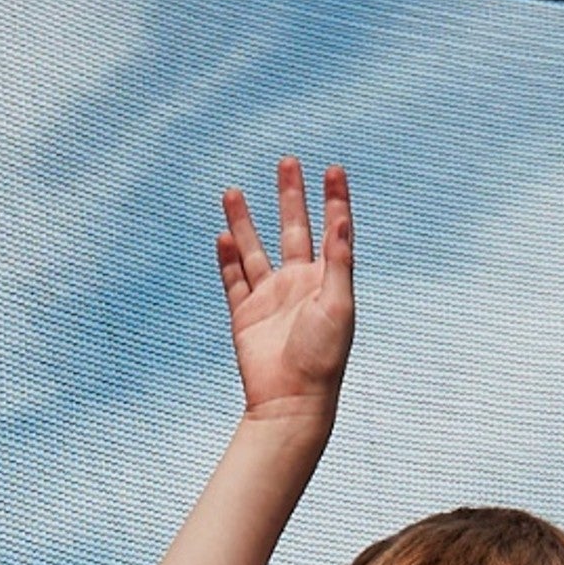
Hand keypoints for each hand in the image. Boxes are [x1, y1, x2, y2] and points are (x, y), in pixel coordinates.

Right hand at [217, 155, 354, 424]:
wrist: (291, 402)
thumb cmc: (323, 358)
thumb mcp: (338, 305)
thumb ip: (338, 262)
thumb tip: (341, 221)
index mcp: (327, 280)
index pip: (333, 230)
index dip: (335, 200)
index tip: (334, 169)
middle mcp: (299, 284)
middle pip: (293, 229)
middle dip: (290, 196)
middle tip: (288, 162)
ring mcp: (270, 298)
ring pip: (254, 249)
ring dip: (245, 220)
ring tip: (232, 190)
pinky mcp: (245, 314)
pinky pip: (233, 280)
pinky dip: (227, 259)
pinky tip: (222, 236)